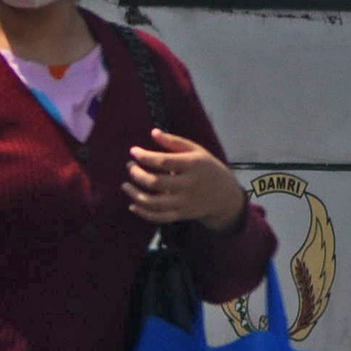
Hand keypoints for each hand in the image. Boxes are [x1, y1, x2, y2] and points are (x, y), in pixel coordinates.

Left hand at [126, 132, 250, 229]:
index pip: (164, 161)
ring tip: (125, 186)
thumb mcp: (196, 151)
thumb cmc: (207, 168)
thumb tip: (153, 132)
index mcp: (193, 165)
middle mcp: (189, 185)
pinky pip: (160, 217)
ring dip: (135, 195)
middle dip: (137, 174)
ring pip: (155, 203)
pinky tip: (132, 205)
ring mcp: (185, 202)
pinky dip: (144, 213)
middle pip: (156, 182)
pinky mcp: (182, 215)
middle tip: (129, 166)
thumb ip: (174, 142)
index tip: (133, 151)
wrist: (226, 196)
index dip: (145, 156)